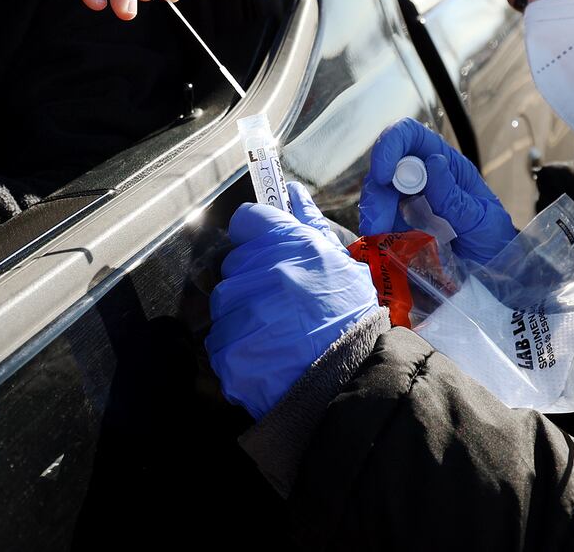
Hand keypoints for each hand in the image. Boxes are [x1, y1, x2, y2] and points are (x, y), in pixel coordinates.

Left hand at [207, 182, 377, 418]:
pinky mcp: (228, 352)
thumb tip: (292, 192)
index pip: (247, 220)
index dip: (256, 236)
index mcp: (288, 245)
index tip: (267, 254)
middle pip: (233, 266)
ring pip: (224, 306)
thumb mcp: (340, 264)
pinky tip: (268, 358)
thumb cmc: (351, 319)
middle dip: (252, 283)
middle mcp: (260, 273)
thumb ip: (310, 225)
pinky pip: (220, 343)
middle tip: (283, 306)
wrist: (354, 381)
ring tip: (278, 336)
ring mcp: (240, 313)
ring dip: (243, 318)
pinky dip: (238, 352)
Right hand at [358, 118, 516, 262]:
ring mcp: (407, 202)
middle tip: (376, 224)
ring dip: (372, 215)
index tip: (383, 174)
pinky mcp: (398, 226)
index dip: (392, 144)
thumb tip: (433, 162)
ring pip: (377, 196)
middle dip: (376, 193)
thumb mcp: (481, 219)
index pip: (411, 137)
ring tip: (378, 239)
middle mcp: (422, 179)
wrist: (492, 274)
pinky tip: (381, 247)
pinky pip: (377, 222)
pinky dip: (374, 233)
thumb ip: (455, 196)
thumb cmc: (493, 240)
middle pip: (385, 168)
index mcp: (445, 166)